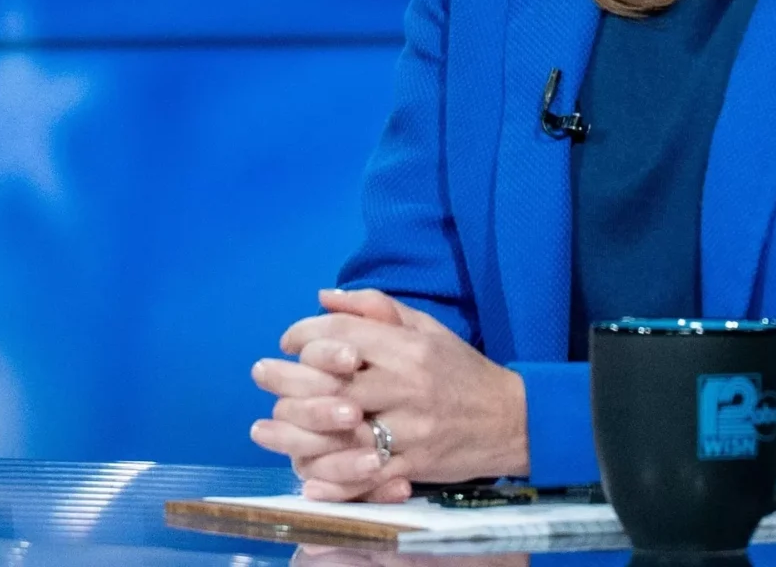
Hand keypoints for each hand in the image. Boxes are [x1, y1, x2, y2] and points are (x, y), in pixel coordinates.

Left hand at [250, 289, 528, 497]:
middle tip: (262, 375)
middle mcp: (407, 386)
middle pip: (333, 382)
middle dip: (289, 379)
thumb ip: (375, 307)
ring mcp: (411, 429)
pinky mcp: (415, 465)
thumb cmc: (460, 370)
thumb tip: (323, 297)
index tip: (286, 342)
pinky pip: (366, 475)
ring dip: (299, 431)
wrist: (513, 420)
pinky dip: (334, 479)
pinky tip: (306, 475)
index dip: (305, 334)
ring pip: (342, 432)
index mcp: (408, 348)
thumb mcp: (425, 327)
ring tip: (269, 427)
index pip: (343, 335)